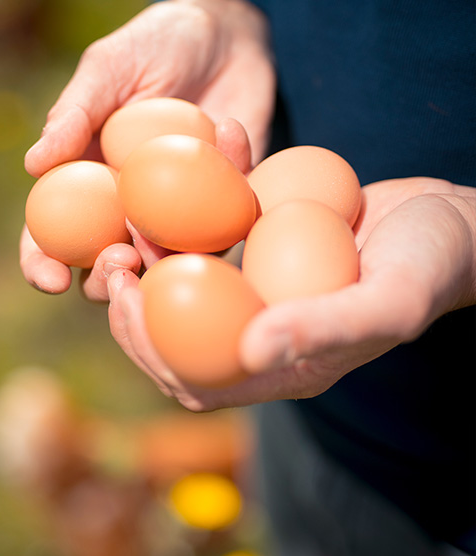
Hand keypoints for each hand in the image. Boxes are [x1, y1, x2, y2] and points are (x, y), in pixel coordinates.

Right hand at [19, 0, 275, 295]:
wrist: (227, 32)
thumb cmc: (155, 43)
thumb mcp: (109, 67)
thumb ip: (74, 113)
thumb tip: (32, 164)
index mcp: (85, 182)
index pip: (50, 237)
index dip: (43, 265)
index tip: (52, 278)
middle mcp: (128, 208)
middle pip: (107, 267)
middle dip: (107, 280)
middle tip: (120, 258)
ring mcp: (179, 214)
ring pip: (167, 265)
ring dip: (166, 262)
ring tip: (167, 235)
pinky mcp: (228, 206)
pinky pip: (229, 222)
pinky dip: (231, 187)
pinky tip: (230, 129)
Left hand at [106, 177, 475, 411]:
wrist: (454, 221)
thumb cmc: (431, 265)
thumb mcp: (390, 300)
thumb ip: (324, 329)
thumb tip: (248, 352)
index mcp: (283, 367)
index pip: (194, 379)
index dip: (148, 348)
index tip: (127, 297)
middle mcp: (261, 333)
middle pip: (173, 335)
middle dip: (132, 303)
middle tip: (113, 254)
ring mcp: (260, 289)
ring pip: (183, 284)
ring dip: (150, 255)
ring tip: (129, 217)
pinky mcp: (264, 249)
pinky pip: (213, 236)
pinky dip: (192, 210)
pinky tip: (185, 175)